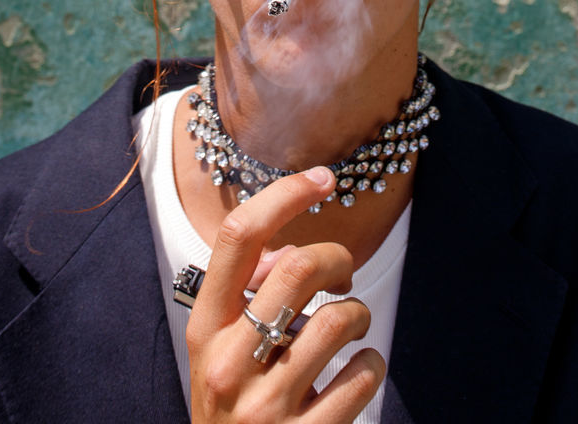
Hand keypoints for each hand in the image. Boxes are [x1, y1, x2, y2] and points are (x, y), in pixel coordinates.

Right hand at [186, 167, 385, 422]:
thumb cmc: (233, 409)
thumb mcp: (220, 353)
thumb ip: (247, 296)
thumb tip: (290, 254)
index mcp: (205, 329)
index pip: (238, 237)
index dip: (285, 195)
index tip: (321, 177)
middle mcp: (229, 363)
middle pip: (300, 268)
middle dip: (338, 258)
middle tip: (343, 275)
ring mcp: (267, 406)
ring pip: (339, 318)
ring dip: (358, 313)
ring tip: (350, 328)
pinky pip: (362, 373)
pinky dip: (372, 363)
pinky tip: (358, 372)